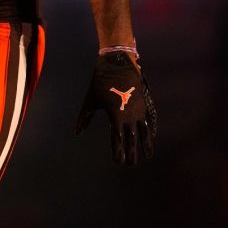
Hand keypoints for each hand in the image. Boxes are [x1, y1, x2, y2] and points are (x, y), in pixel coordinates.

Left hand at [75, 51, 157, 165]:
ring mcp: (138, 108)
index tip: (118, 162)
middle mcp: (129, 114)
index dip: (118, 152)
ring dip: (146, 145)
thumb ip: (84, 118)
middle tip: (131, 164)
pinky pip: (149, 120)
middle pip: (132, 139)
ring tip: (147, 156)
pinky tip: (151, 138)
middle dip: (132, 153)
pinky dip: (150, 130)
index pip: (117, 139)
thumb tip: (77, 132)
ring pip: (144, 131)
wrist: (116, 62)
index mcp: (115, 115)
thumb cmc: (100, 82)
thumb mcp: (90, 100)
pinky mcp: (144, 102)